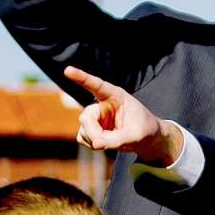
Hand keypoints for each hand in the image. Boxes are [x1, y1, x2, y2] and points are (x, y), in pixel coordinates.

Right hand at [65, 66, 183, 167]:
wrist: (147, 138)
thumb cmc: (144, 130)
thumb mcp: (136, 135)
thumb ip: (117, 139)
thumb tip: (95, 144)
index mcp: (115, 95)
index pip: (96, 85)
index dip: (81, 77)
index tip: (67, 70)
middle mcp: (102, 103)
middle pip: (86, 117)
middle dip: (93, 133)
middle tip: (103, 144)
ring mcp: (95, 116)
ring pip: (83, 129)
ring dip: (95, 140)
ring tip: (114, 141)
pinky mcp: (91, 128)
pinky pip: (82, 138)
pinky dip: (92, 144)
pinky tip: (105, 143)